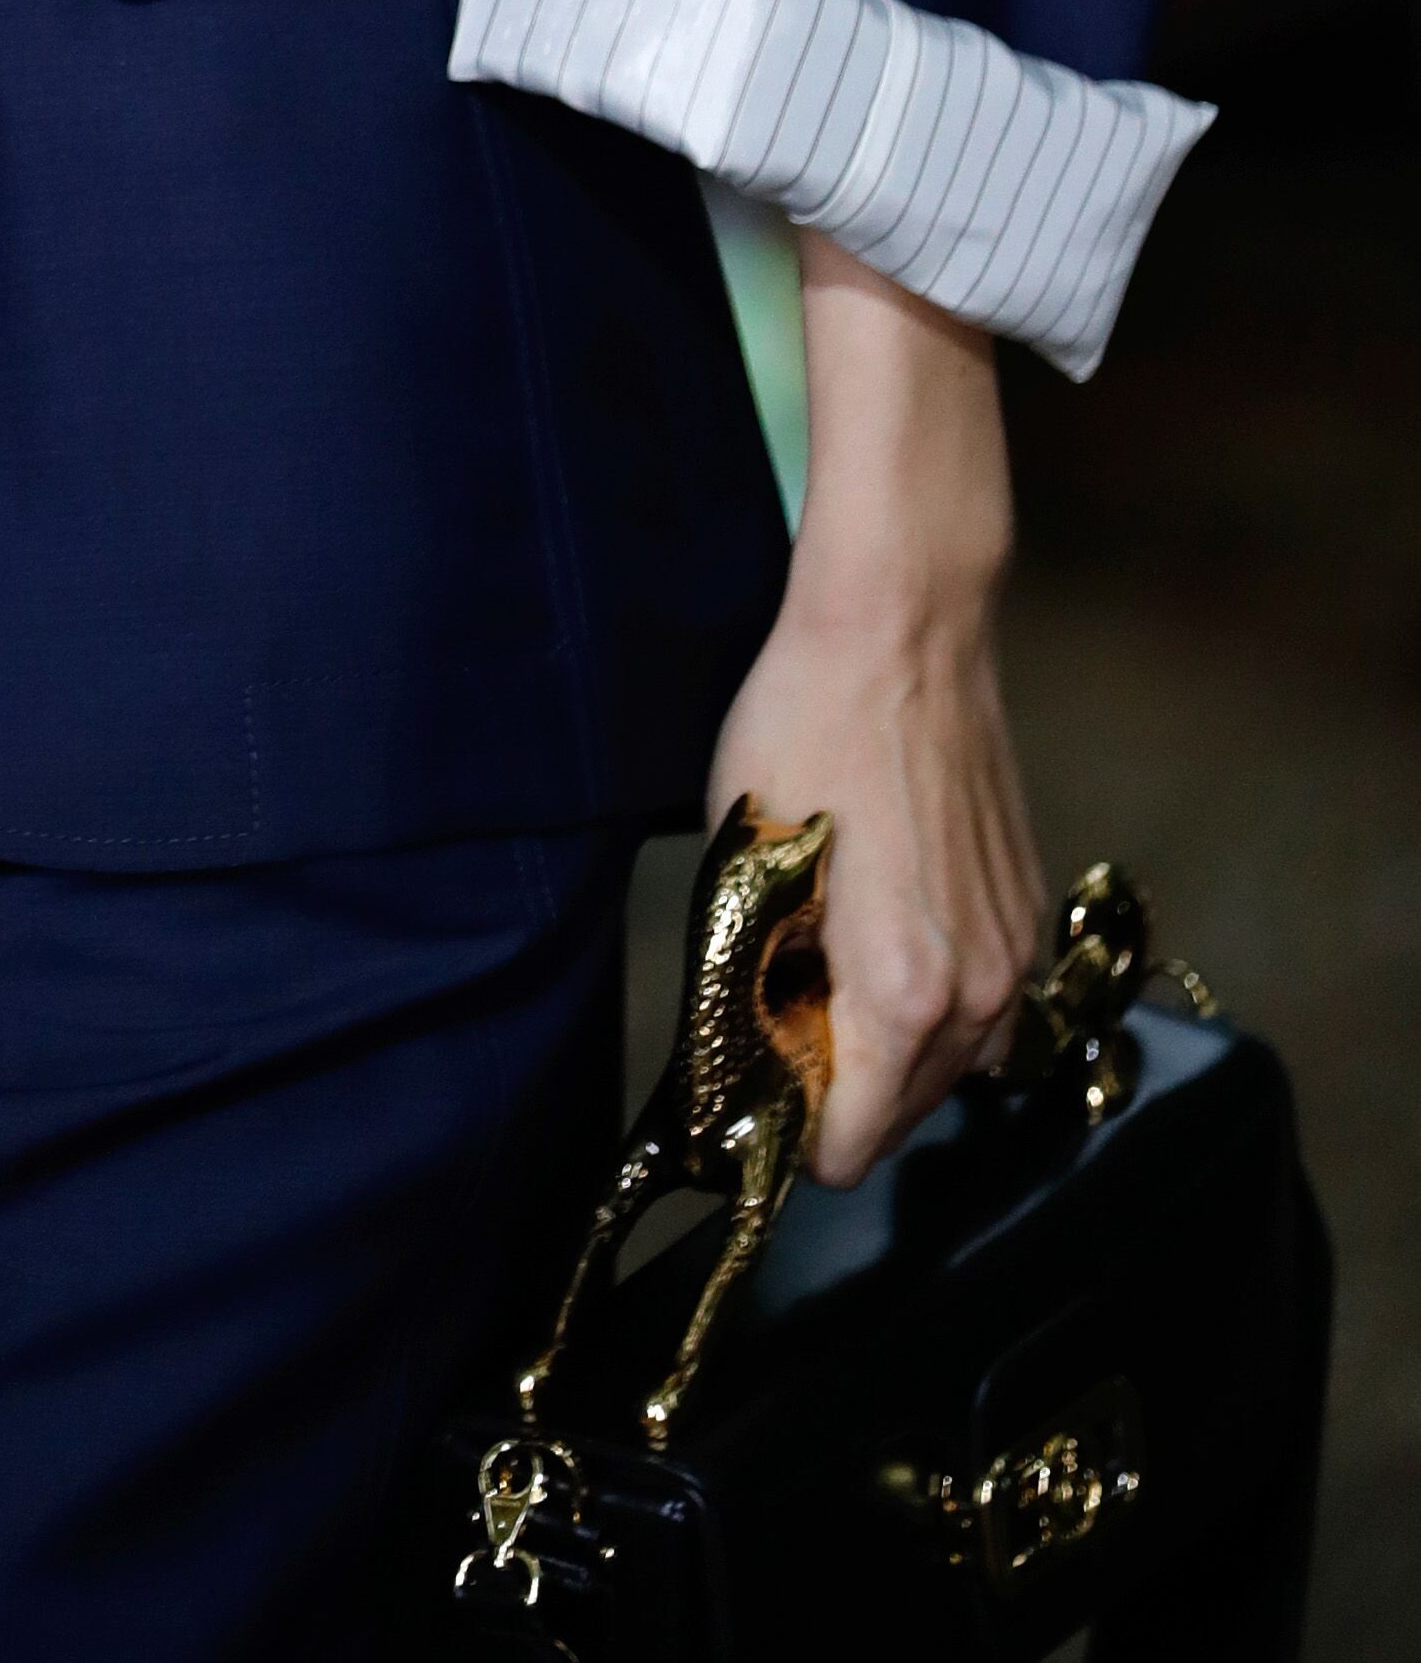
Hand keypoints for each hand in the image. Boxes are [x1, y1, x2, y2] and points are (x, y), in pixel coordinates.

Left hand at [707, 236, 1044, 1184]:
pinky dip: (930, 1000)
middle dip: (836, 1089)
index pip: (848, 1146)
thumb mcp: (747, 862)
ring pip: (950, 1063)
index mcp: (903, 995)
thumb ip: (760, 981)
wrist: (905, 627)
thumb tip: (758, 1051)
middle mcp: (978, 995)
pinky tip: (878, 932)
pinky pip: (981, 1004)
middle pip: (903, 1114)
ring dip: (888, 1050)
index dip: (786, 1131)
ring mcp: (1014, 952)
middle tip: (773, 1014)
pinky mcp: (1027, 909)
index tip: (747, 1089)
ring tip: (824, 973)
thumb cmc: (806, 730)